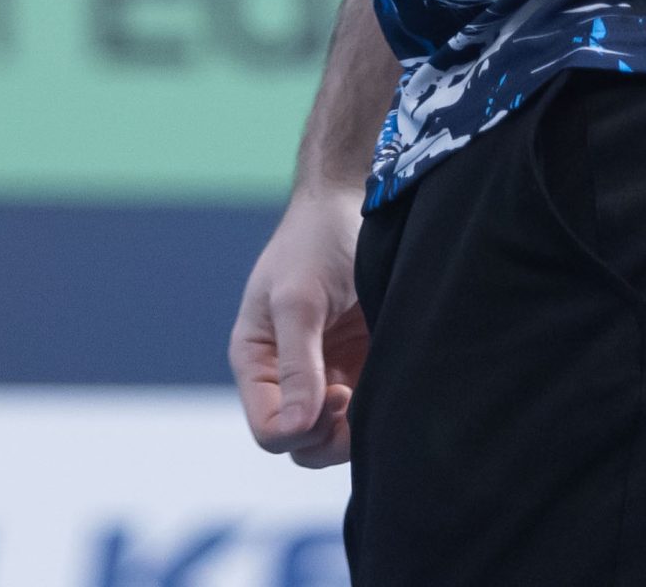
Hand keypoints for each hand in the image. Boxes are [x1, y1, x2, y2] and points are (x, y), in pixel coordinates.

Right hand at [229, 183, 368, 467]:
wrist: (356, 201)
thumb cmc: (316, 242)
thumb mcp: (298, 299)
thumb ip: (296, 364)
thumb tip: (297, 427)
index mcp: (258, 360)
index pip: (269, 430)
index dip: (300, 430)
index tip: (336, 393)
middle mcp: (287, 375)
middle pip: (301, 444)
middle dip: (328, 435)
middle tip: (352, 394)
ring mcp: (325, 373)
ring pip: (334, 436)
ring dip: (354, 427)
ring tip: (373, 385)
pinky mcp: (360, 366)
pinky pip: (364, 411)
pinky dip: (376, 409)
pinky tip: (387, 377)